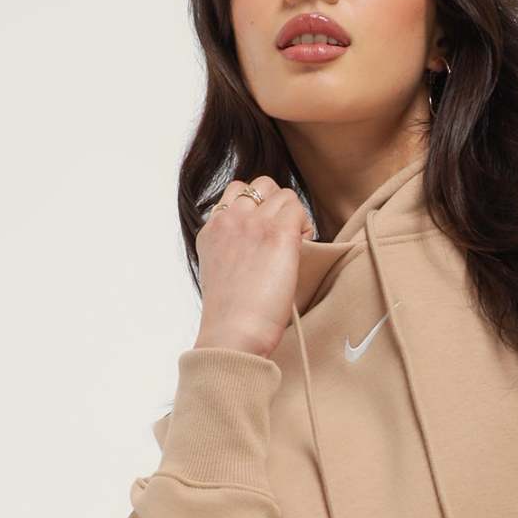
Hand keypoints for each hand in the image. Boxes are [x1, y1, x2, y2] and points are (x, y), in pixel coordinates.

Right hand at [193, 175, 314, 359]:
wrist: (234, 333)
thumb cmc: (231, 317)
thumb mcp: (220, 273)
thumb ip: (231, 251)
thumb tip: (255, 250)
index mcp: (211, 230)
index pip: (236, 194)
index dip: (257, 209)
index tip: (263, 236)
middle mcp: (229, 219)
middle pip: (259, 185)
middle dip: (275, 204)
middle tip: (283, 237)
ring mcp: (253, 223)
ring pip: (282, 193)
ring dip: (293, 214)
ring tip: (294, 245)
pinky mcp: (277, 233)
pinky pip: (298, 207)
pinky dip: (305, 225)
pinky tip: (302, 249)